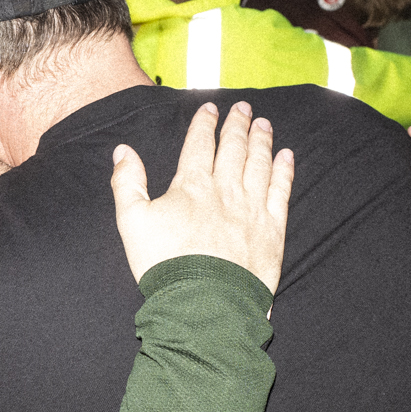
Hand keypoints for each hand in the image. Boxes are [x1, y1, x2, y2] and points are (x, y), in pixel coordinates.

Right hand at [111, 101, 293, 291]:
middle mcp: (225, 190)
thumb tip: (123, 151)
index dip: (205, 123)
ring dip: (261, 141)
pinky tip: (287, 157)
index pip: (200, 145)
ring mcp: (252, 208)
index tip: (210, 108)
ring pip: (259, 164)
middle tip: (243, 109)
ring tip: (264, 125)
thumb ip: (128, 183)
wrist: (204, 303)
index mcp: (191, 186)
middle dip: (238, 125)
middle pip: (233, 148)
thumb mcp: (132, 222)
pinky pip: (281, 191)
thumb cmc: (164, 264)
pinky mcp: (272, 230)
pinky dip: (284, 171)